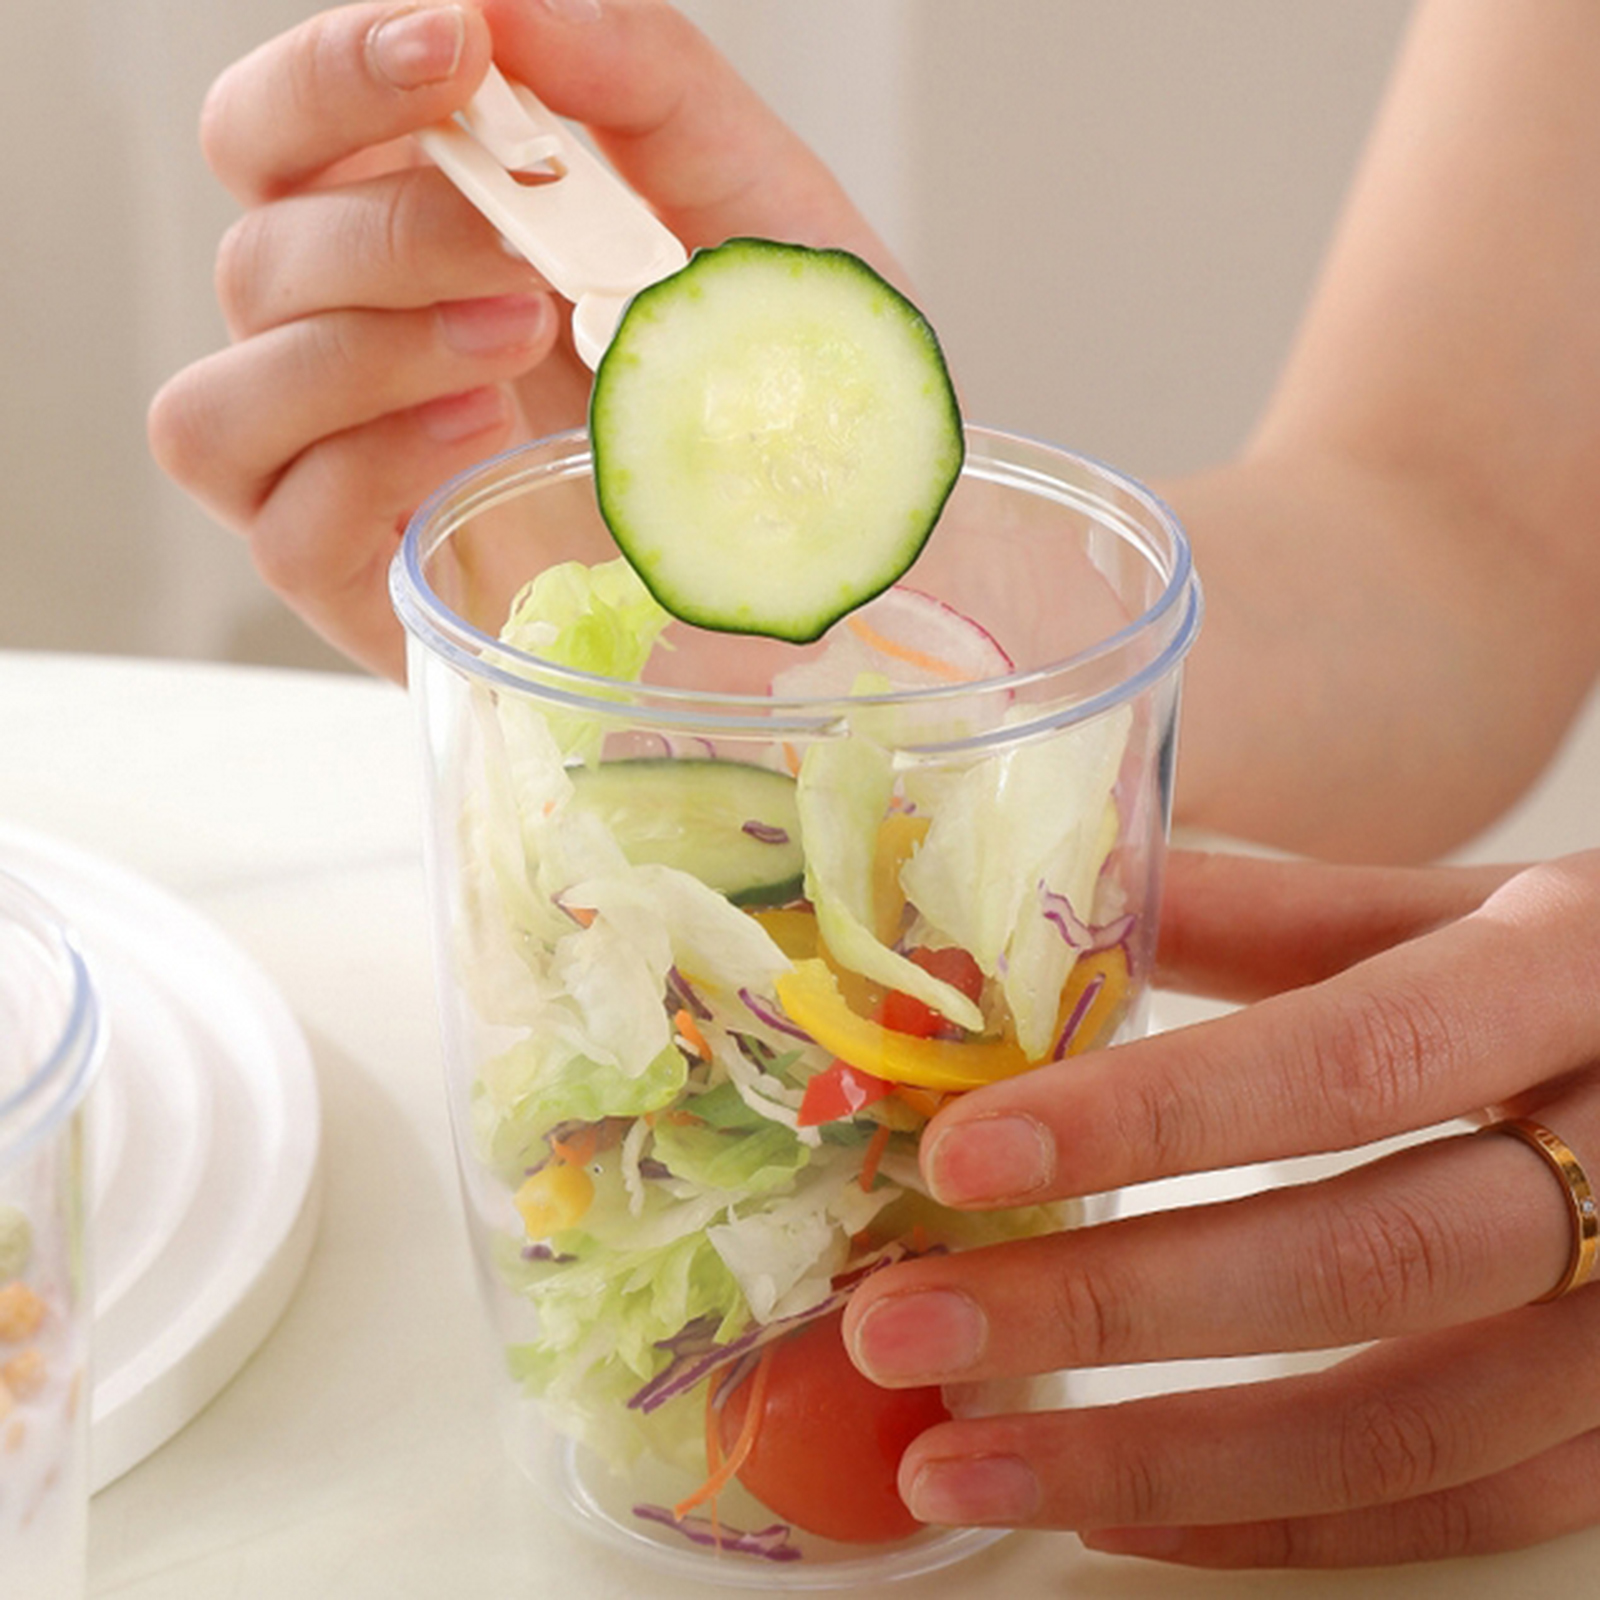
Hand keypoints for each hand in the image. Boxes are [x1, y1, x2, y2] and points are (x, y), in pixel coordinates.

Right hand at [148, 0, 891, 676]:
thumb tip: (514, 0)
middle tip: (530, 255)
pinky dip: (367, 471)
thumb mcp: (755, 213)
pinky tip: (484, 438)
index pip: (278, 136)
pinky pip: (284, 532)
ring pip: (221, 404)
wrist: (851, 560)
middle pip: (252, 261)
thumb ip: (642, 83)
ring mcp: (363, 485)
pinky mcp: (382, 596)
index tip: (453, 48)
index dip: (326, 75)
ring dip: (355, 355)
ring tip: (517, 338)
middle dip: (387, 233)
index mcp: (425, 245)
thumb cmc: (793, 390)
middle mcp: (366, 356)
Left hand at [842, 848, 1599, 1566]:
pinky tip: (1116, 1507)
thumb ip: (1272, 913)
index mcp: (1569, 977)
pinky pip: (1461, 1505)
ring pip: (1407, 1427)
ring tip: (958, 1463)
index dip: (1153, 1115)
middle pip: (1365, 1256)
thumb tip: (1059, 922)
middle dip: (1110, 1303)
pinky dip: (1278, 1521)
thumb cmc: (1595, 969)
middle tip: (901, 1327)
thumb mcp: (1463, 908)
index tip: (963, 1155)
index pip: (1351, 1058)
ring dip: (1158, 1459)